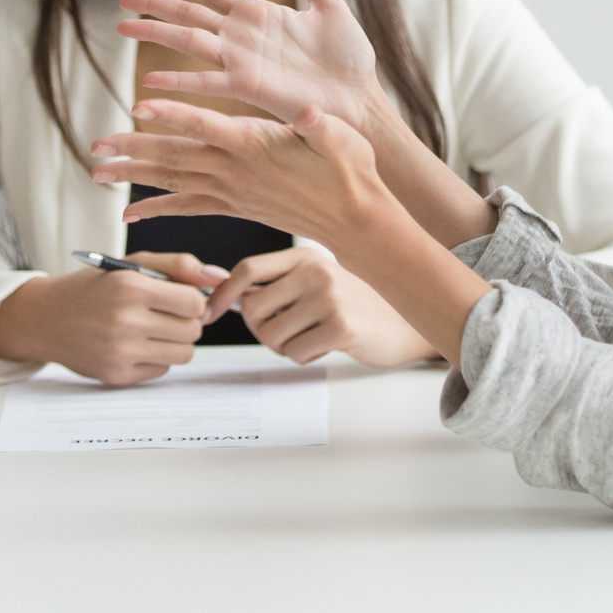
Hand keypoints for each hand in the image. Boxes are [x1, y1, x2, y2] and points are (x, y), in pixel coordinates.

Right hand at [0, 252, 226, 385]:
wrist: (46, 317)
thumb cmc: (95, 287)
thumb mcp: (133, 264)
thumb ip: (179, 266)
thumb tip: (219, 277)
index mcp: (130, 287)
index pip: (194, 303)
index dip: (192, 300)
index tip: (179, 298)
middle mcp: (125, 321)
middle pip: (194, 330)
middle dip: (186, 321)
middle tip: (165, 314)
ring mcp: (120, 352)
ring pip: (184, 353)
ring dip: (176, 341)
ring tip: (154, 329)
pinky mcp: (117, 376)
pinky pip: (163, 370)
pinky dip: (157, 358)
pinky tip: (136, 345)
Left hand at [92, 100, 398, 253]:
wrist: (354, 219)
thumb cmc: (350, 171)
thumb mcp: (342, 138)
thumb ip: (321, 125)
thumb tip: (311, 110)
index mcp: (256, 145)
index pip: (207, 127)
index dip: (173, 116)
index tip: (139, 107)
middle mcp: (236, 171)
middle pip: (175, 158)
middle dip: (132, 152)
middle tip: (95, 149)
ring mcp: (232, 191)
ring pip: (173, 182)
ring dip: (133, 177)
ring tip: (97, 174)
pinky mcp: (234, 206)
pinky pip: (188, 207)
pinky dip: (157, 207)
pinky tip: (130, 212)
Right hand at [119, 0, 386, 129]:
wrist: (360, 99)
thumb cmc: (350, 60)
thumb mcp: (333, 13)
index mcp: (260, 14)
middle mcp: (243, 36)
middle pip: (189, 14)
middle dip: (156, 5)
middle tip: (123, 1)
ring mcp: (242, 61)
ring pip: (189, 41)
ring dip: (156, 34)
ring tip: (121, 27)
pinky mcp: (248, 86)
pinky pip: (207, 81)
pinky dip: (179, 81)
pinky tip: (151, 80)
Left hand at [206, 248, 436, 366]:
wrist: (403, 324)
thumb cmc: (354, 305)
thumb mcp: (316, 281)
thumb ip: (276, 284)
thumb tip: (223, 291)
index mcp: (304, 255)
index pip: (247, 269)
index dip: (222, 293)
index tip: (209, 313)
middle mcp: (314, 270)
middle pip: (253, 309)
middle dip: (262, 330)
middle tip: (286, 333)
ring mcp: (328, 297)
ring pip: (272, 335)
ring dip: (285, 347)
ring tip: (311, 337)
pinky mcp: (340, 326)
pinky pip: (295, 353)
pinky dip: (305, 356)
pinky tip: (327, 345)